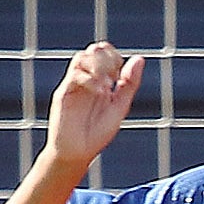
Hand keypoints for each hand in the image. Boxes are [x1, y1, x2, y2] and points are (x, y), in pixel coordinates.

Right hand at [44, 43, 146, 169]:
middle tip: (113, 79)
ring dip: (98, 66)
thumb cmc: (96, 133)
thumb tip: (139, 58)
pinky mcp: (63, 94)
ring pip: (82, 57)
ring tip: (106, 86)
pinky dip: (90, 80)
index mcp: (98, 80)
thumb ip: (129, 84)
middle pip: (94, 49)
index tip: (119, 77)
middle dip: (107, 59)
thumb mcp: (120, 107)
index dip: (115, 57)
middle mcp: (85, 79)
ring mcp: (73, 85)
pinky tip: (99, 92)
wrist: (77, 154)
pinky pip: (75, 75)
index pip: (104, 51)